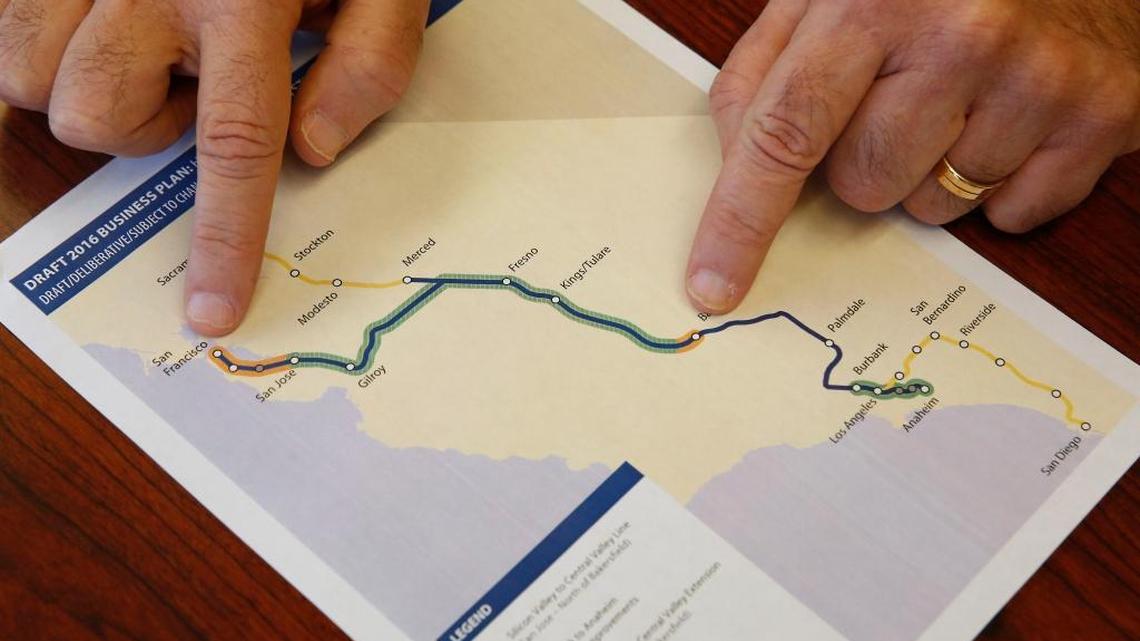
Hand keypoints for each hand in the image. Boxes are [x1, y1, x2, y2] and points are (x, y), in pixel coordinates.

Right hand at [0, 0, 428, 334]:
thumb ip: (369, 65)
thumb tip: (312, 150)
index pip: (233, 145)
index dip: (224, 237)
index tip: (213, 310)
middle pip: (96, 113)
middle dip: (140, 126)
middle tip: (189, 83)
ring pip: (30, 73)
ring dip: (88, 82)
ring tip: (148, 41)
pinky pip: (5, 25)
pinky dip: (42, 39)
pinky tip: (106, 19)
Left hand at [685, 0, 1139, 313]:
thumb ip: (766, 68)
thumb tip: (736, 161)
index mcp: (875, 0)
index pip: (786, 133)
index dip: (741, 220)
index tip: (714, 283)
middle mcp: (963, 38)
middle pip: (861, 186)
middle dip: (864, 158)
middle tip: (901, 96)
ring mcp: (1039, 81)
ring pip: (932, 210)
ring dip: (931, 172)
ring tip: (962, 97)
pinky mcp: (1103, 117)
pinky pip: (1010, 216)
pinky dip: (998, 184)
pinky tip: (1010, 118)